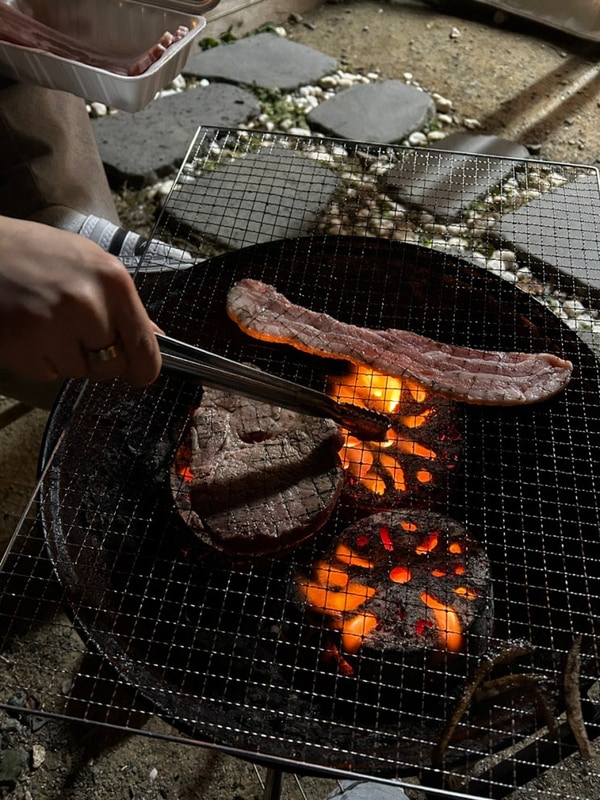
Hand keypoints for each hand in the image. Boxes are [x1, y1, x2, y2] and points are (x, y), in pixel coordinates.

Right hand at [0, 216, 160, 386]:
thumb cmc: (31, 252)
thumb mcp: (86, 262)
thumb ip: (121, 302)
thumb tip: (154, 336)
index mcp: (111, 280)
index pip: (144, 346)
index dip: (144, 369)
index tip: (140, 375)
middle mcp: (88, 304)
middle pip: (111, 366)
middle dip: (96, 359)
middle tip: (74, 333)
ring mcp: (53, 327)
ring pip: (77, 372)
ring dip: (63, 358)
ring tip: (43, 322)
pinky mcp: (22, 346)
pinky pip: (46, 374)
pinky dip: (37, 360)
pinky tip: (26, 330)